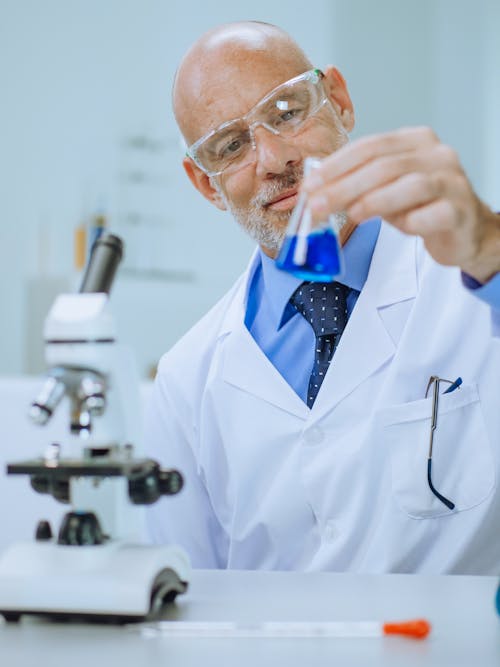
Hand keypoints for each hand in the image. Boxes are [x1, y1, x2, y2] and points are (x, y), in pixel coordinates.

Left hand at [303, 126, 499, 282]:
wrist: (464, 231)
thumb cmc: (420, 207)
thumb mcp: (386, 190)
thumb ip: (357, 186)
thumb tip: (315, 193)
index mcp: (414, 141)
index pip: (369, 146)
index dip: (336, 165)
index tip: (310, 185)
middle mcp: (436, 155)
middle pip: (383, 165)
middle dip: (344, 186)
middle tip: (317, 206)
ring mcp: (452, 181)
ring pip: (409, 185)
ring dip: (373, 201)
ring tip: (350, 215)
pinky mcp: (460, 211)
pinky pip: (432, 214)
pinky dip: (411, 221)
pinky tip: (400, 228)